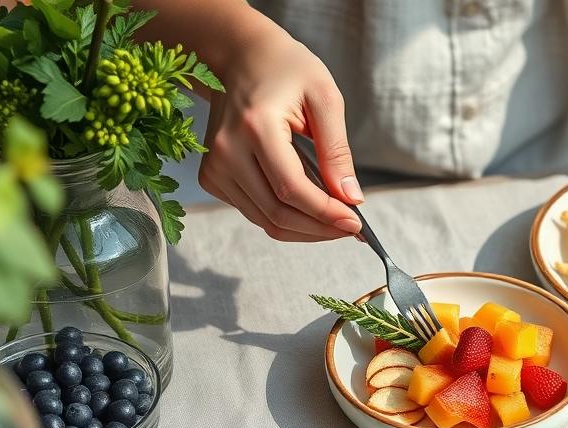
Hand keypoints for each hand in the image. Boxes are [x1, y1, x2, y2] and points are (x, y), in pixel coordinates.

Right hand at [198, 19, 361, 241]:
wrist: (241, 58)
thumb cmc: (286, 70)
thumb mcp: (324, 98)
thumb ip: (337, 151)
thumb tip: (351, 198)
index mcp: (255, 127)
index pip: (291, 189)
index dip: (325, 213)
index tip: (355, 223)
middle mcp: (226, 151)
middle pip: (277, 213)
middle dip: (319, 228)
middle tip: (350, 227)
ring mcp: (214, 167)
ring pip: (265, 220)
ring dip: (304, 229)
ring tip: (334, 220)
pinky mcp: (212, 177)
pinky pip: (254, 212)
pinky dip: (284, 218)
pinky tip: (307, 207)